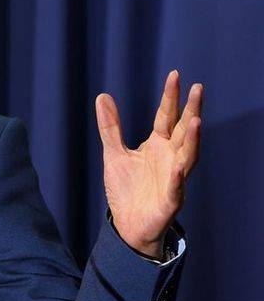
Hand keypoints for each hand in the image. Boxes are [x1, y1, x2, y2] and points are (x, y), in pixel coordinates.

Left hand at [95, 71, 201, 258]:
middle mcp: (170, 158)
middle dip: (191, 110)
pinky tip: (179, 168)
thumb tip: (103, 95)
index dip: (171, 97)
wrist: (127, 224)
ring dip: (192, 140)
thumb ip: (110, 126)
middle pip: (183, 131)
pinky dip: (178, 178)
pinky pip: (176, 187)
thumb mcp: (114, 153)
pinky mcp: (170, 200)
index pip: (166, 117)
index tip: (175, 75)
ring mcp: (174, 178)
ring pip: (188, 156)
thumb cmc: (126, 189)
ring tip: (196, 121)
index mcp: (157, 146)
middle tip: (198, 88)